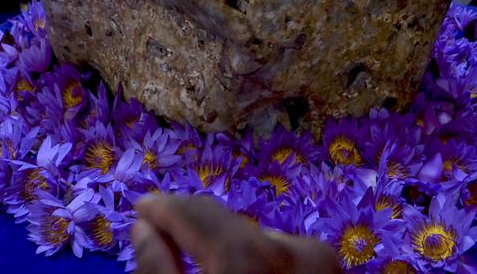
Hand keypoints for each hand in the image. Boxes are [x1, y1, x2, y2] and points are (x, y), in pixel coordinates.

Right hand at [132, 194, 338, 273]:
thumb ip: (158, 270)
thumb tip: (146, 228)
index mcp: (248, 259)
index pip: (194, 213)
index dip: (161, 209)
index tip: (142, 209)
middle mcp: (291, 250)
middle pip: (228, 226)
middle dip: (197, 231)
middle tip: (165, 238)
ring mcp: (322, 261)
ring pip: (259, 240)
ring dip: (234, 251)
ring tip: (214, 266)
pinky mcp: (334, 268)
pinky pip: (287, 255)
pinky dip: (266, 264)